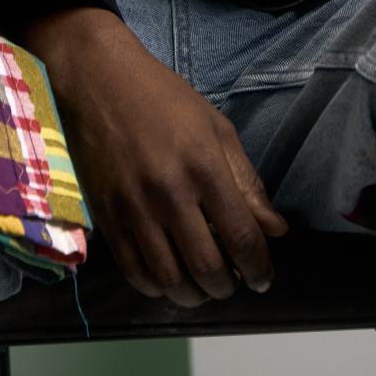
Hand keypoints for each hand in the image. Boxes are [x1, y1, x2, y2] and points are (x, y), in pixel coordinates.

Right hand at [22, 6, 287, 305]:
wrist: (100, 80)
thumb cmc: (164, 98)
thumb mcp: (216, 128)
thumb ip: (247, 182)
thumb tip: (275, 229)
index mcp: (203, 166)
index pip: (241, 236)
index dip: (260, 267)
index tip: (264, 277)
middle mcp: (169, 193)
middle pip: (207, 267)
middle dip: (230, 286)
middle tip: (236, 281)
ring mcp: (133, 208)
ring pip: (170, 279)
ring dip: (195, 295)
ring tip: (205, 285)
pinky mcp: (106, 217)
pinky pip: (134, 271)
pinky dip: (157, 288)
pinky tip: (170, 278)